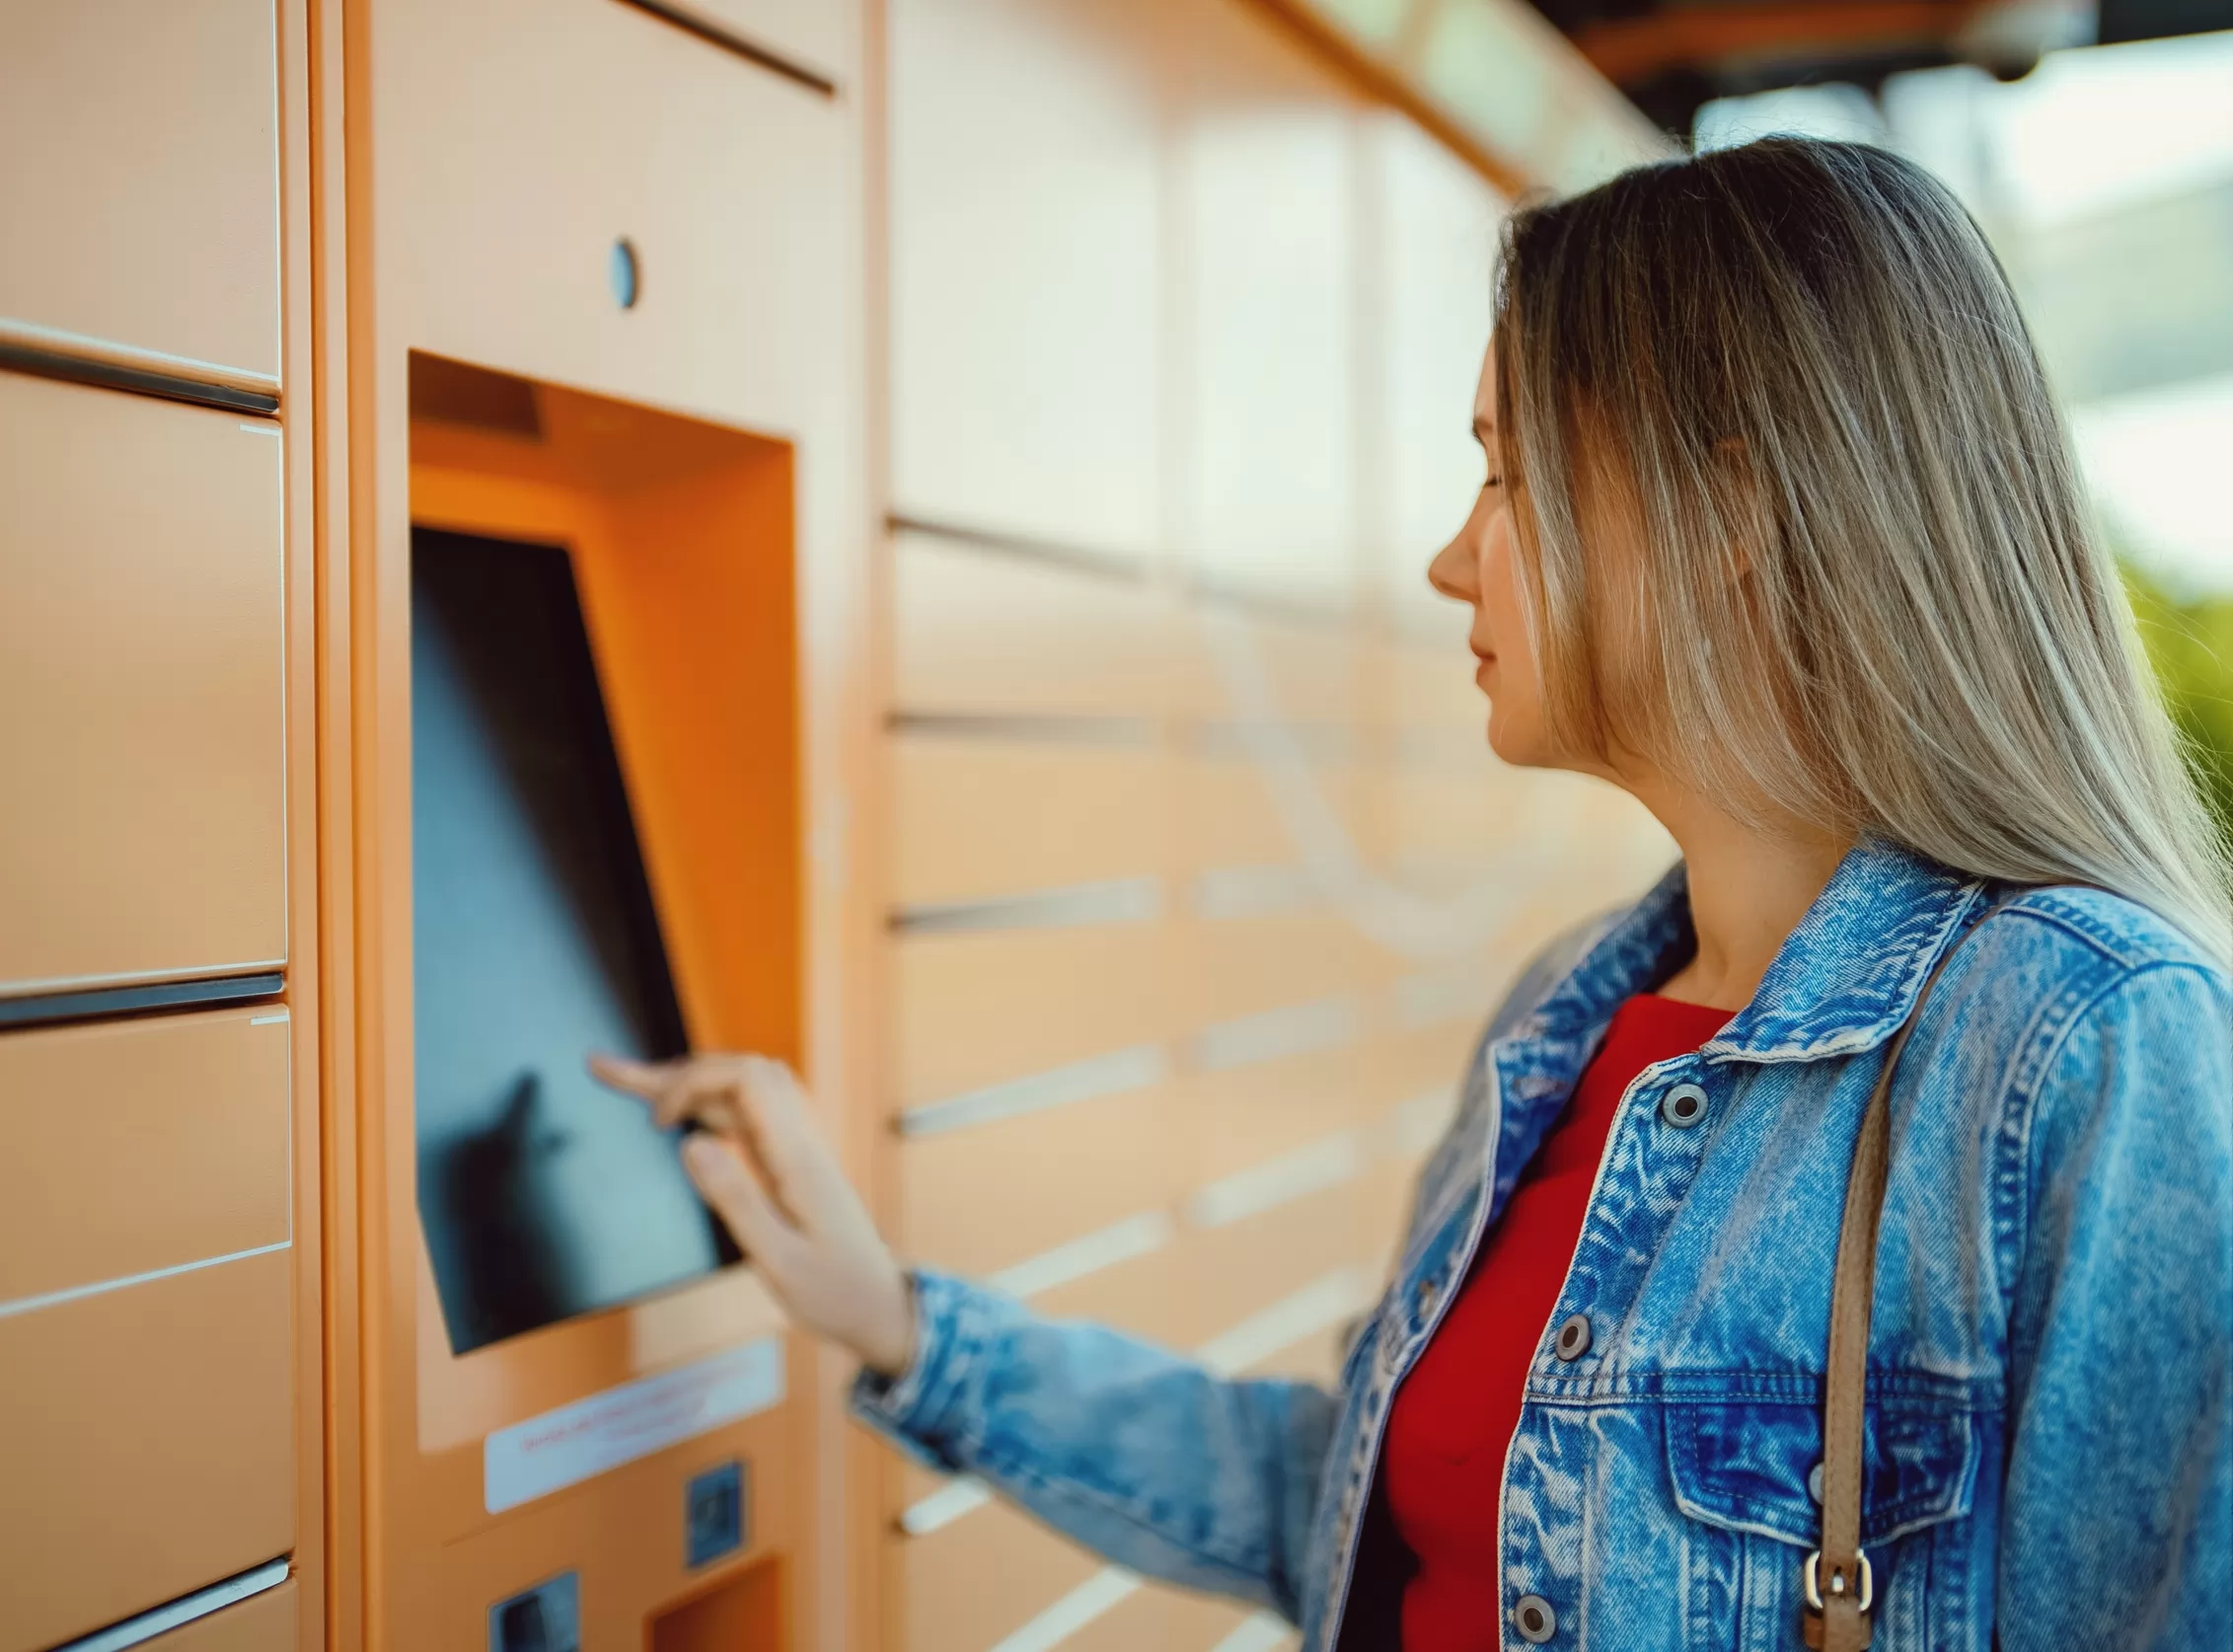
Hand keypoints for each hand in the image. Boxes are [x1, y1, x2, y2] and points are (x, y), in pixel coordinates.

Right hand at [589, 1052, 915, 1376]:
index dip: (694, 1081)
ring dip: (690, 1082)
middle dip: (675, 1070)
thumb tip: (691, 1145)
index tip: (656, 1121)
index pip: (747, 1079)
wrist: (882, 1307)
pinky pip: (750, 1116)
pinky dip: (710, 1106)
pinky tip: (684, 1118)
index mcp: (797, 1158)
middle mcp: (800, 1142)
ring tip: (632, 1082)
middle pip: (739, 1073)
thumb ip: (736, 1200)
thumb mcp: (779, 1261)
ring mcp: (799, 1150)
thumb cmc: (835, 1292)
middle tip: (608, 1072)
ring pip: (743, 1091)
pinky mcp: (794, 1164)